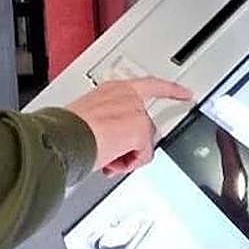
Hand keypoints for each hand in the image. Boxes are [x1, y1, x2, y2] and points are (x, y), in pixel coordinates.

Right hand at [66, 77, 191, 176]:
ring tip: (104, 156)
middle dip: (131, 145)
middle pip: (145, 126)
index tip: (186, 93)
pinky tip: (111, 161)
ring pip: (143, 143)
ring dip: (126, 155)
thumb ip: (105, 121)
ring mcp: (136, 112)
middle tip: (109, 154)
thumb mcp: (88, 116)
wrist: (62, 137)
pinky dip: (128, 164)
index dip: (170, 89)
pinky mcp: (140, 130)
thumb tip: (106, 141)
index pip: (149, 85)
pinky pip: (143, 156)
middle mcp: (127, 96)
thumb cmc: (65, 130)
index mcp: (114, 89)